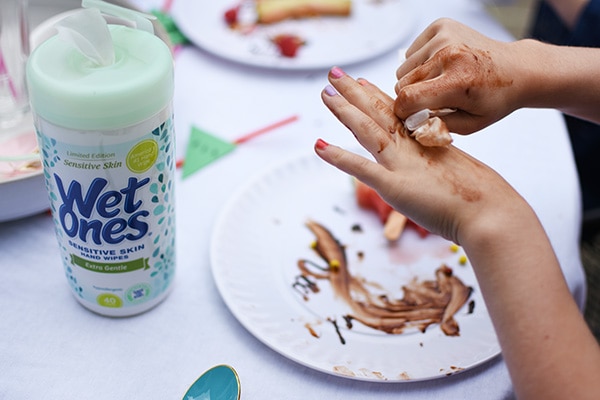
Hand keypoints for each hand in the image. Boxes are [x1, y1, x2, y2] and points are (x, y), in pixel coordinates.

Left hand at [315, 66, 526, 244]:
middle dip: (354, 93)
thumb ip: (440, 172)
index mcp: (427, 144)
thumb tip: (436, 175)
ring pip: (367, 130)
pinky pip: (360, 168)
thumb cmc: (483, 201)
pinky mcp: (395, 186)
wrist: (492, 214)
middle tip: (335, 74)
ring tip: (325, 92)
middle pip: (379, 113)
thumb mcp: (456, 177)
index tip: (362, 82)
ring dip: (344, 111)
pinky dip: (338, 156)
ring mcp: (402, 165)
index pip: (397, 114)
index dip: (377, 96)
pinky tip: (318, 145)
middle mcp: (412, 149)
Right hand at [394, 18, 520, 133]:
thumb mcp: (469, 125)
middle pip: (402, 82)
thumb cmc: (494, 99)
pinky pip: (412, 52)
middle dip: (411, 95)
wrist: (517, 69)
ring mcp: (445, 37)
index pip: (409, 97)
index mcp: (458, 82)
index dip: (402, 110)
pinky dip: (420, 61)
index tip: (408, 115)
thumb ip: (437, 126)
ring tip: (439, 80)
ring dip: (415, 78)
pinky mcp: (442, 26)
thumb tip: (411, 124)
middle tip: (432, 99)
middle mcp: (450, 54)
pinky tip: (440, 65)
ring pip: (404, 67)